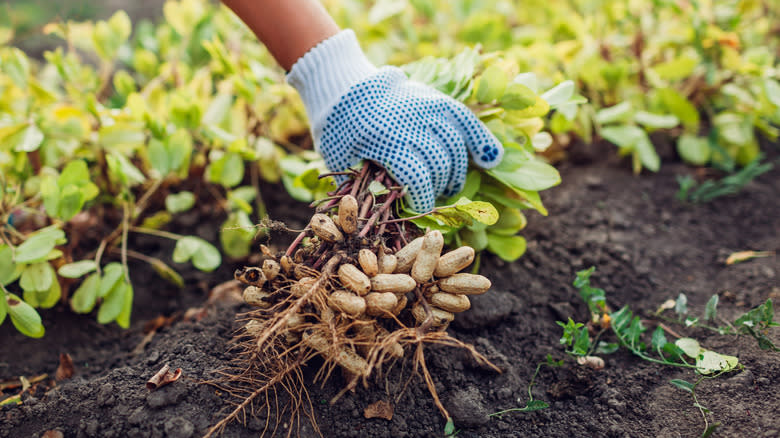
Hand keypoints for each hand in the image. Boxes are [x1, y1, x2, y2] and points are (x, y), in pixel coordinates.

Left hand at [288, 30, 502, 211]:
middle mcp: (410, 123)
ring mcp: (426, 108)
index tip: (420, 211)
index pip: (417, 178)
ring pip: (456, 146)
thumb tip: (387, 212)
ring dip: (457, 172)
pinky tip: (491, 159)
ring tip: (450, 185)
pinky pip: (466, 120)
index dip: (423, 200)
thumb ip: (363, 184)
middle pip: (440, 164)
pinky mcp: (436, 99)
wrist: (343, 86)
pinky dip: (481, 140)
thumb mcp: (342, 159)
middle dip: (438, 188)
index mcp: (384, 140)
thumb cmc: (338, 131)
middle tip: (432, 197)